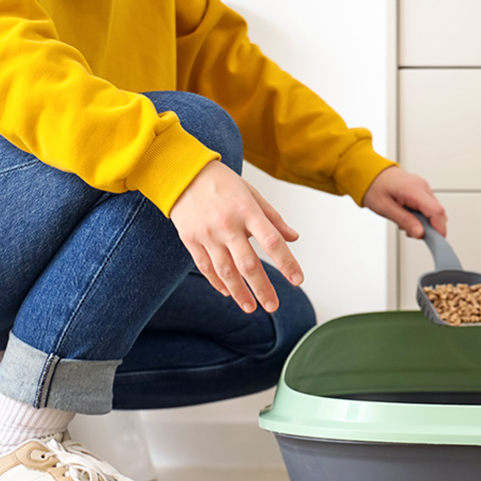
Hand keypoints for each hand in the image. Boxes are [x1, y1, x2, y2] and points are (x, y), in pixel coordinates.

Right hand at [171, 160, 302, 312]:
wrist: (182, 173)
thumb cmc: (222, 183)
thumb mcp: (252, 194)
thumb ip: (273, 218)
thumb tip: (293, 238)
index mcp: (247, 211)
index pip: (272, 242)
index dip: (286, 262)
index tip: (298, 279)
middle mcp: (227, 225)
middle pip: (248, 263)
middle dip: (262, 288)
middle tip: (273, 305)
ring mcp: (207, 234)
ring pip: (225, 271)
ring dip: (239, 292)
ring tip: (250, 308)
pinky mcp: (191, 240)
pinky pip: (206, 267)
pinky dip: (218, 282)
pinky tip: (228, 292)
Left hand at [362, 165, 446, 237]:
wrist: (370, 172)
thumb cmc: (375, 187)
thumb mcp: (385, 208)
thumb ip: (404, 221)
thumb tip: (420, 233)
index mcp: (414, 189)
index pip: (436, 211)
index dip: (439, 229)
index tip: (437, 242)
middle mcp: (422, 187)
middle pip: (438, 212)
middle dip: (430, 227)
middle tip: (413, 232)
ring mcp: (423, 187)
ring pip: (434, 211)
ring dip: (425, 222)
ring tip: (406, 222)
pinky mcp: (422, 190)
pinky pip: (428, 207)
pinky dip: (422, 216)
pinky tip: (408, 216)